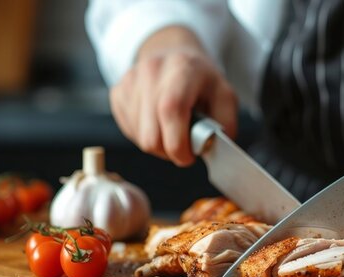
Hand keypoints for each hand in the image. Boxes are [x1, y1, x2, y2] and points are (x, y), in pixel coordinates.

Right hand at [110, 26, 236, 166]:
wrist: (173, 53)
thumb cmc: (201, 79)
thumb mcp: (225, 96)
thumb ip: (225, 123)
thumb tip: (210, 148)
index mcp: (183, 69)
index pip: (171, 110)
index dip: (179, 143)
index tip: (188, 156)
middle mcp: (152, 71)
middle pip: (151, 134)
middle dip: (169, 151)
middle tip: (184, 146)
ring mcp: (131, 81)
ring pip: (139, 136)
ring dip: (158, 144)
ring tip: (172, 129)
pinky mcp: (118, 92)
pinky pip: (129, 130)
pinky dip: (145, 135)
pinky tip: (157, 122)